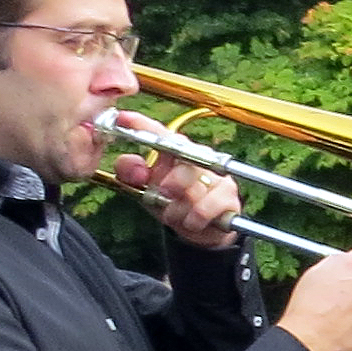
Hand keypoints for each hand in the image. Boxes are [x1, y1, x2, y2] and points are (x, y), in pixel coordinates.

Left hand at [109, 114, 241, 248]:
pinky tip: (191, 223)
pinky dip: (194, 219)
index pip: (158, 133)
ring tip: (175, 215)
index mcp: (176, 150)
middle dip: (172, 179)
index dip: (142, 125)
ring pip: (193, 189)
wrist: (202, 232)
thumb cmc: (173, 205)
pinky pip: (206, 207)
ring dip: (178, 209)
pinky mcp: (228, 196)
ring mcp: (216, 174)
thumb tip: (130, 165)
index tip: (122, 118)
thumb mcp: (146, 191)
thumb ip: (131, 175)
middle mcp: (199, 156)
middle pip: (184, 157)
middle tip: (164, 193)